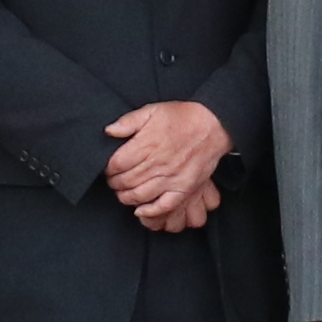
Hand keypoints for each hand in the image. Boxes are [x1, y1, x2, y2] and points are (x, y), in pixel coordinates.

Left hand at [101, 100, 230, 225]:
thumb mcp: (152, 110)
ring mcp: (171, 178)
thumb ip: (128, 121)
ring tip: (123, 193)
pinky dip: (150, 211)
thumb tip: (109, 131)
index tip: (109, 168)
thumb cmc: (182, 117)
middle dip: (114, 183)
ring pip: (139, 195)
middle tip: (114, 181)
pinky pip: (163, 206)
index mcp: (146, 145)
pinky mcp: (183, 188)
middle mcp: (156, 164)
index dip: (108, 168)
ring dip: (126, 197)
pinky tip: (141, 210)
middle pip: (125, 181)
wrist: (213, 125)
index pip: (116, 164)